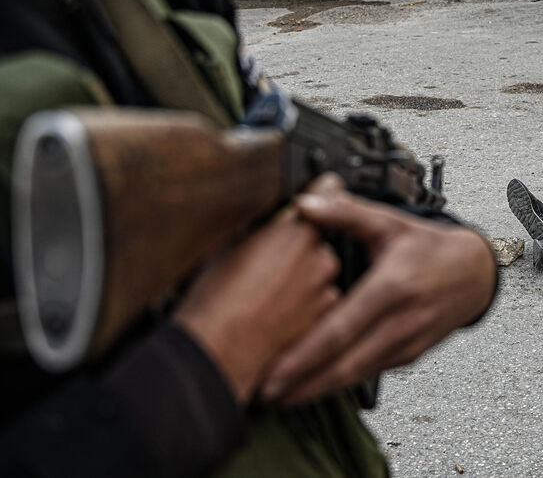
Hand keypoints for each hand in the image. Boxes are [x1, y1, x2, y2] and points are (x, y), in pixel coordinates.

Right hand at [173, 203, 341, 403]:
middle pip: (319, 240)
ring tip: (265, 294)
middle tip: (265, 263)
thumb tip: (259, 220)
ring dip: (302, 278)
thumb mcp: (226, 246)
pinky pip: (320, 301)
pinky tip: (275, 313)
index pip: (327, 192)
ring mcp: (325, 291)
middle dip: (298, 247)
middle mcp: (319, 258)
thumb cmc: (216, 303)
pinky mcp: (325, 320)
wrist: (219, 354)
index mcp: (295, 231)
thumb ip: (255, 226)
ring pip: (319, 273)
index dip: (323, 190)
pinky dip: (304, 304)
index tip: (323, 187)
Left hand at [260, 174, 495, 405]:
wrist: (476, 273)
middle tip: (263, 394)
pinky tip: (312, 388)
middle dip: (302, 384)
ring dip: (316, 390)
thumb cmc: (430, 247)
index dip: (305, 355)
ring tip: (279, 399)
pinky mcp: (410, 355)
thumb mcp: (390, 222)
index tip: (272, 370)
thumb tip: (305, 202)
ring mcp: (408, 343)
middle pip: (345, 364)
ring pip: (356, 376)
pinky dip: (339, 384)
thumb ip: (345, 212)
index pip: (341, 329)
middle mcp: (401, 322)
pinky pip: (369, 374)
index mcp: (391, 288)